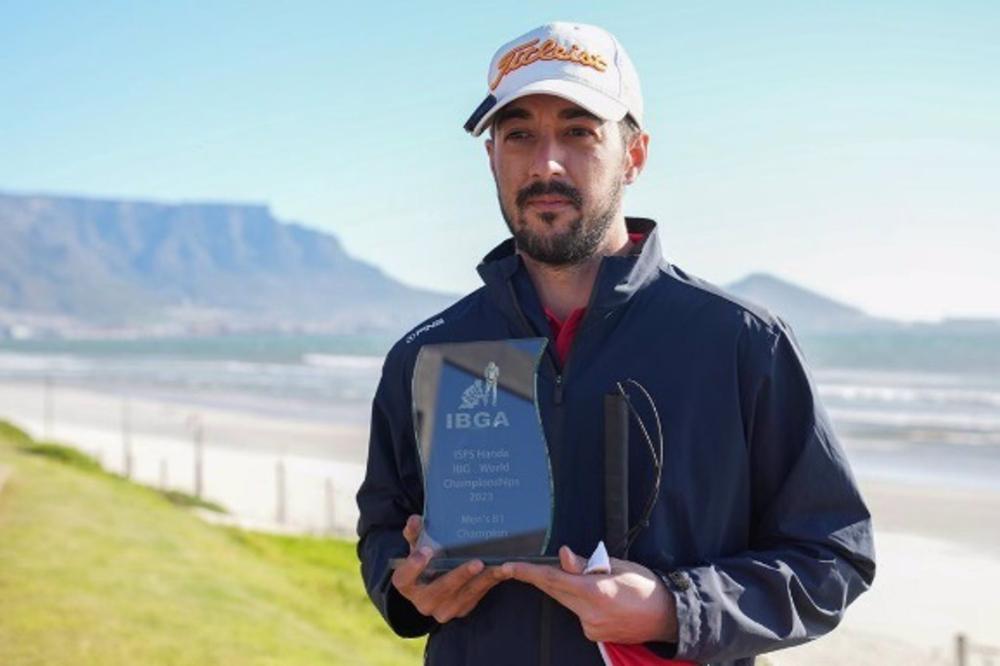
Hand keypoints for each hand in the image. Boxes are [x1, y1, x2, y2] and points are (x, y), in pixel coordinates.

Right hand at [390, 515, 506, 622]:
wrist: (433, 585)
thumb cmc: (425, 560)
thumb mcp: (416, 546)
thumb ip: (415, 533)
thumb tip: (415, 519)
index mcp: (406, 584)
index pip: (404, 578)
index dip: (414, 566)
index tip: (426, 551)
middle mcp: (423, 602)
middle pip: (440, 590)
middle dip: (460, 576)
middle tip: (476, 562)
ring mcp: (444, 609)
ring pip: (465, 595)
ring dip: (484, 580)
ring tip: (499, 567)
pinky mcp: (463, 609)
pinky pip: (478, 596)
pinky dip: (491, 583)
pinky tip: (504, 570)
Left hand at [502, 545, 677, 643]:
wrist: (667, 616)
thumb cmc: (645, 586)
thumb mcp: (618, 566)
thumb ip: (586, 564)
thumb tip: (563, 556)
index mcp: (596, 592)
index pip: (553, 579)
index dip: (529, 572)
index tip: (509, 567)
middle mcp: (590, 614)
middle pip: (555, 591)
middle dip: (541, 577)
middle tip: (521, 567)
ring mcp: (591, 627)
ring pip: (566, 602)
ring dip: (566, 588)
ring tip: (590, 580)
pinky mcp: (593, 634)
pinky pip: (577, 613)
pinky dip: (579, 601)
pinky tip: (596, 596)